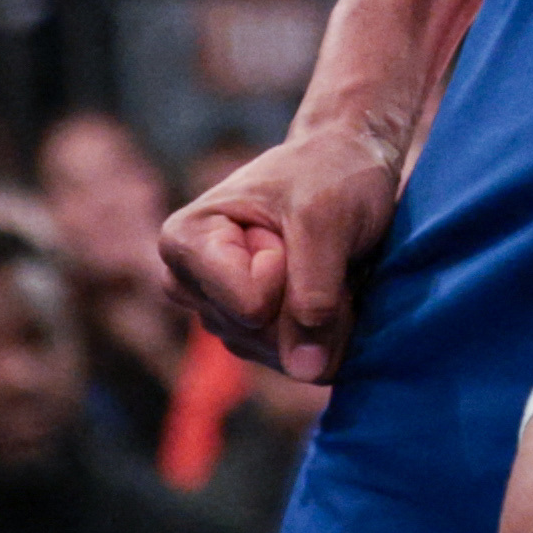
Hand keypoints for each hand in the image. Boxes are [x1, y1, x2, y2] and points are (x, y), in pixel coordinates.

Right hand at [163, 111, 407, 381]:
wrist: (347, 161)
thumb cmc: (330, 173)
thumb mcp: (325, 219)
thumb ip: (313, 291)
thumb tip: (305, 370)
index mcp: (184, 242)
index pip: (250, 305)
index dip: (287, 266)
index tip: (289, 221)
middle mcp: (190, 285)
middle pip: (261, 336)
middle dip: (308, 298)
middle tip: (318, 244)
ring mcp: (222, 316)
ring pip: (282, 356)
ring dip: (323, 315)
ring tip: (323, 262)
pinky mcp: (254, 337)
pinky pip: (300, 364)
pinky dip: (328, 331)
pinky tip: (328, 289)